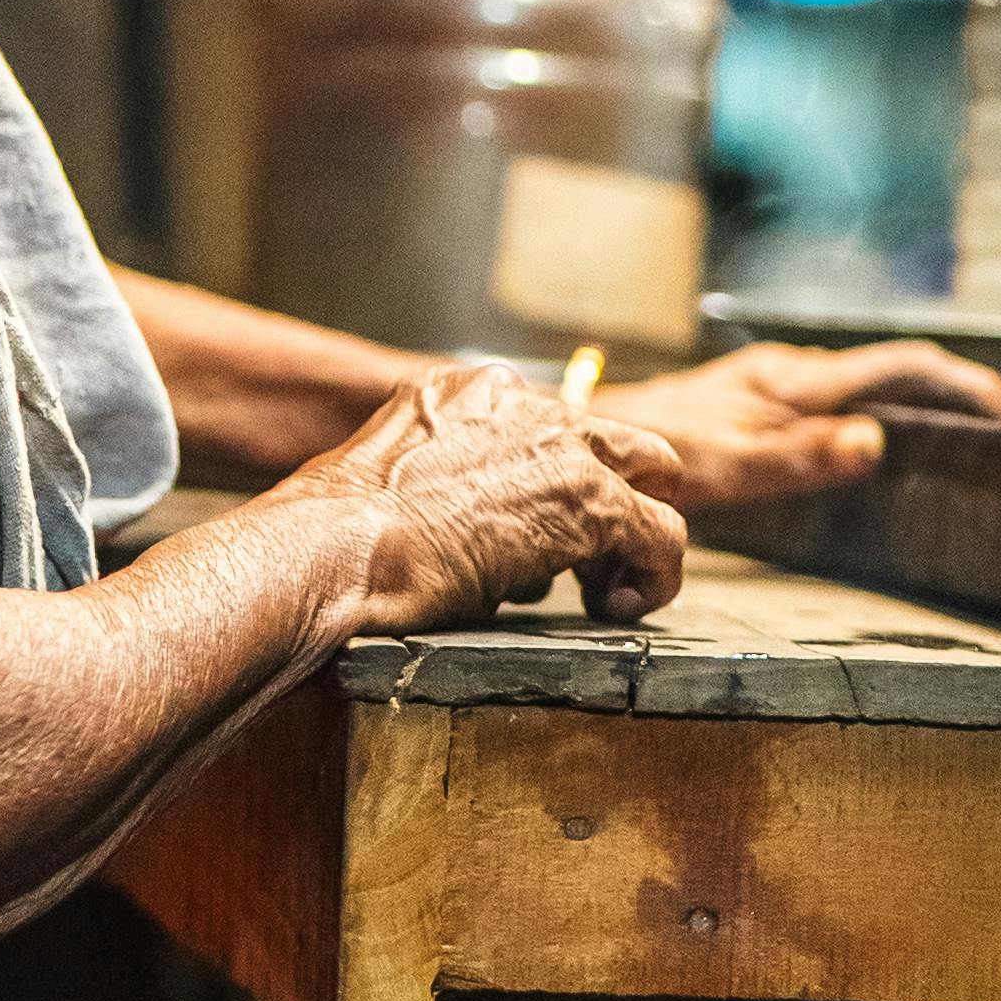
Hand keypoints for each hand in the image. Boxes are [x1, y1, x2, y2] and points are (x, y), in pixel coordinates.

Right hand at [272, 362, 690, 635]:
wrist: (339, 549)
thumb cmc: (338, 538)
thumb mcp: (390, 484)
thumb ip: (445, 487)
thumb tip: (476, 534)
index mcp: (467, 392)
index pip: (545, 426)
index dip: (550, 484)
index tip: (536, 531)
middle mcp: (521, 401)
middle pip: (613, 437)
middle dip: (615, 493)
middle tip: (590, 557)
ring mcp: (562, 446)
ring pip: (654, 473)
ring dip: (630, 538)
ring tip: (599, 592)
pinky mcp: (593, 501)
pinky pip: (662, 535)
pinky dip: (655, 576)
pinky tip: (622, 607)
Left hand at [591, 331, 1000, 529]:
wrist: (599, 431)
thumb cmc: (659, 449)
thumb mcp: (730, 464)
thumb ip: (803, 455)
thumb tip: (876, 442)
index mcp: (799, 380)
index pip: (905, 366)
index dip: (966, 387)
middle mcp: (796, 373)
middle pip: (899, 371)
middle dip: (959, 394)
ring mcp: (781, 384)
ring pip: (872, 384)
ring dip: (925, 405)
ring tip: (966, 445)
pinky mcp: (767, 401)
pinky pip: (844, 400)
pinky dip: (886, 415)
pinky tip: (888, 449)